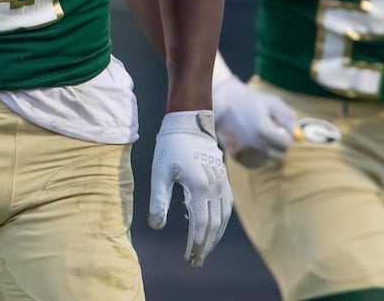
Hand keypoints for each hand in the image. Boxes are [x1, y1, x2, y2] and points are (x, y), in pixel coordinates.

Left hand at [148, 110, 231, 267]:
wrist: (189, 122)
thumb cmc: (170, 146)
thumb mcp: (159, 172)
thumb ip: (159, 200)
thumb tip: (156, 226)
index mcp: (198, 186)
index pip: (200, 225)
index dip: (195, 244)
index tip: (188, 258)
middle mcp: (215, 187)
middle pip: (214, 225)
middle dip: (205, 246)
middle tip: (195, 261)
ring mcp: (222, 183)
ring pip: (223, 218)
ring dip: (215, 237)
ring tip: (203, 251)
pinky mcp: (224, 179)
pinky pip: (227, 206)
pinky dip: (220, 222)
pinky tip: (212, 229)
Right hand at [213, 74, 296, 167]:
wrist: (223, 105)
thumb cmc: (251, 102)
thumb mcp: (272, 103)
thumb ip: (288, 118)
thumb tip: (299, 136)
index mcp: (264, 130)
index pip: (286, 145)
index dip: (285, 136)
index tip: (279, 128)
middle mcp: (254, 144)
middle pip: (278, 155)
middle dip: (278, 145)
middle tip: (271, 133)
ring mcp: (244, 151)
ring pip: (268, 160)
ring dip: (269, 151)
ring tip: (260, 136)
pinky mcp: (237, 157)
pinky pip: (256, 164)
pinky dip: (258, 157)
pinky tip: (253, 144)